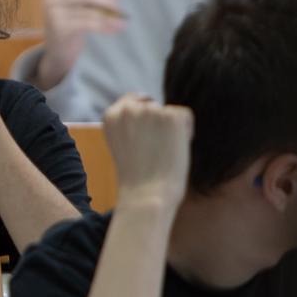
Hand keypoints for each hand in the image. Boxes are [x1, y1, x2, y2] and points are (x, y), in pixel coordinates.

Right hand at [33, 0, 125, 87]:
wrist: (57, 54)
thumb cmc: (66, 26)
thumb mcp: (68, 3)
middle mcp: (49, 0)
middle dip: (106, 0)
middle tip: (120, 8)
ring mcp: (53, 14)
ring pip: (89, 10)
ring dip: (110, 15)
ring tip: (122, 21)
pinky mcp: (60, 29)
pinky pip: (89, 23)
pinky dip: (105, 25)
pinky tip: (116, 29)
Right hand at [100, 94, 192, 209]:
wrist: (147, 196)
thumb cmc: (137, 179)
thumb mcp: (124, 144)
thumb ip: (131, 125)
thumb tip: (154, 111)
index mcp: (111, 116)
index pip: (133, 100)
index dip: (144, 119)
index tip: (146, 140)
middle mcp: (128, 109)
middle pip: (153, 106)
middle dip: (158, 124)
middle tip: (156, 151)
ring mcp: (150, 110)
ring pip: (169, 113)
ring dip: (171, 130)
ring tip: (164, 153)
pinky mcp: (171, 116)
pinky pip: (185, 116)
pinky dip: (186, 133)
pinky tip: (176, 150)